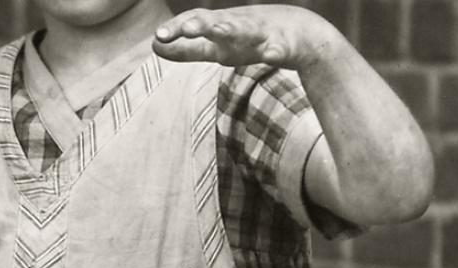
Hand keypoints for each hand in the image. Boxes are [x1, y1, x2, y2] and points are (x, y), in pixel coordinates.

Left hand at [152, 5, 340, 69]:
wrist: (303, 35)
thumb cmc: (252, 39)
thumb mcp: (216, 47)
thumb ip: (186, 49)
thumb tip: (154, 46)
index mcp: (222, 29)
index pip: (197, 22)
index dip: (178, 28)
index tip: (158, 36)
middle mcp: (240, 27)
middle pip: (219, 22)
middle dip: (202, 24)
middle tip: (185, 28)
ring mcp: (264, 34)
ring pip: (248, 30)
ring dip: (233, 29)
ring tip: (218, 29)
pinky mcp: (287, 46)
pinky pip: (282, 49)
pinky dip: (276, 51)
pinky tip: (271, 55)